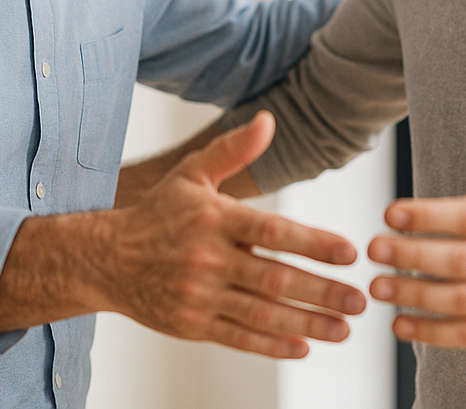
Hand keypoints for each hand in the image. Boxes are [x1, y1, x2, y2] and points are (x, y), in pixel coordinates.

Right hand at [107, 111, 365, 357]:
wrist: (106, 259)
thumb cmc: (157, 213)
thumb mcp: (193, 172)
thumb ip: (234, 148)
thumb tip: (268, 120)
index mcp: (215, 218)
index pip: (272, 232)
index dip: (313, 243)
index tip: (348, 252)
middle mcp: (208, 259)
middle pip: (274, 279)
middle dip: (322, 291)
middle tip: (359, 298)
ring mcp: (199, 295)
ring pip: (262, 314)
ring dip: (307, 323)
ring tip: (343, 328)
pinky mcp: (192, 325)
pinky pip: (238, 338)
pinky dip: (272, 345)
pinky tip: (302, 346)